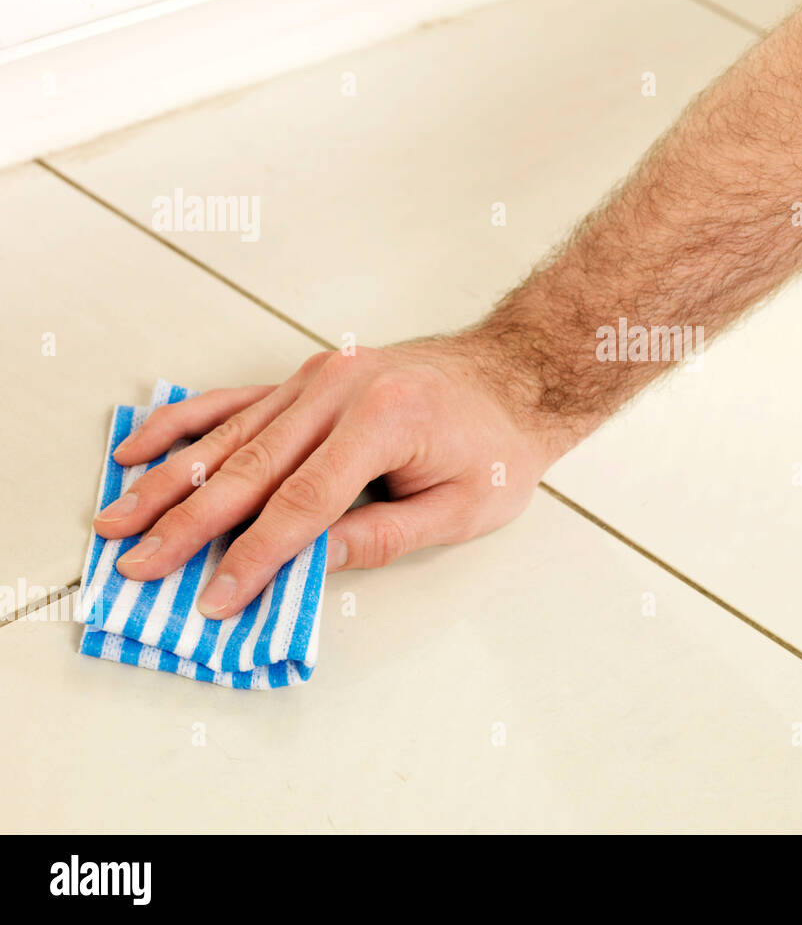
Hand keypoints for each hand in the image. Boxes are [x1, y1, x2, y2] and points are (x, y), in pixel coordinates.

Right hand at [92, 337, 572, 618]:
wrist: (514, 374)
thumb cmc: (495, 446)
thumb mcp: (460, 508)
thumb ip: (383, 537)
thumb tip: (308, 565)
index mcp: (383, 422)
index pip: (303, 503)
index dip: (256, 557)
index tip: (215, 599)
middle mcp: (341, 391)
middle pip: (249, 469)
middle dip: (187, 525)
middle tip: (137, 567)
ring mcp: (318, 377)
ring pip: (228, 436)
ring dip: (167, 481)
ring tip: (116, 520)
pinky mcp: (307, 376)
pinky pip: (234, 402)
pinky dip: (183, 425)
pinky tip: (137, 448)